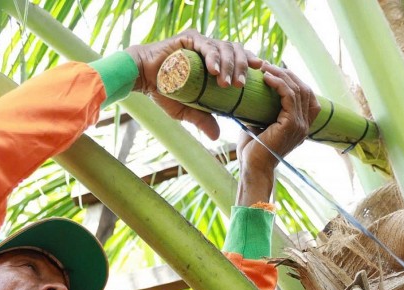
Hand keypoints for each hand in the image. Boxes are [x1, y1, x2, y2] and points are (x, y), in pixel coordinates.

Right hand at [125, 30, 261, 139]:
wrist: (143, 78)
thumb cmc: (165, 91)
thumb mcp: (187, 110)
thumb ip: (203, 119)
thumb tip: (217, 137)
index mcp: (215, 61)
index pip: (239, 58)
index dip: (250, 63)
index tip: (260, 73)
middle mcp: (210, 49)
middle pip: (235, 51)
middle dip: (241, 68)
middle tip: (240, 86)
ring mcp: (200, 42)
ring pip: (223, 47)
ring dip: (228, 64)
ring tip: (226, 83)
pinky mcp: (188, 38)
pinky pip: (205, 45)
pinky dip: (211, 57)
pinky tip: (214, 70)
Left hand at [236, 63, 319, 204]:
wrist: (252, 168)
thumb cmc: (252, 148)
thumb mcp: (259, 123)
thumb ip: (263, 109)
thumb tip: (253, 91)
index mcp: (301, 124)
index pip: (306, 94)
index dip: (292, 79)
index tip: (272, 71)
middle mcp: (305, 124)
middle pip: (304, 88)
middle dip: (286, 73)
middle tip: (266, 65)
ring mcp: (301, 125)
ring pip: (298, 90)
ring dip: (281, 75)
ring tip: (264, 68)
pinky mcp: (292, 125)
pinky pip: (290, 97)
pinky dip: (279, 84)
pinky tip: (266, 78)